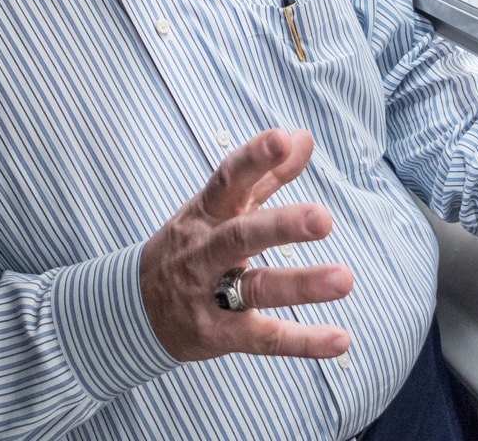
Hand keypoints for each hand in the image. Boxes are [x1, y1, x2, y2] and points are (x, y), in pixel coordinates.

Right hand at [141, 128, 354, 360]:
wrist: (134, 307)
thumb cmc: (191, 245)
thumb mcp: (220, 207)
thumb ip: (266, 174)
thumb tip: (302, 136)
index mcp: (208, 213)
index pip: (227, 179)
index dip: (253, 158)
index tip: (281, 139)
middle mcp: (205, 250)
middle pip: (240, 236)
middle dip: (281, 226)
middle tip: (323, 219)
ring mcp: (208, 294)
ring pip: (254, 287)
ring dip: (300, 284)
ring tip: (343, 279)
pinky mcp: (218, 334)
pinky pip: (262, 337)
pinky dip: (302, 341)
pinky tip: (340, 339)